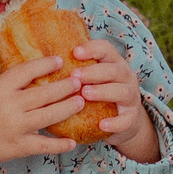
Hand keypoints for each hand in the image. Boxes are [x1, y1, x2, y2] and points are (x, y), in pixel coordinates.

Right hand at [0, 52, 89, 173]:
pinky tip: (72, 141)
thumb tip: (43, 71)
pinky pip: (44, 145)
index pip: (26, 71)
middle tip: (79, 81)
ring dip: (68, 108)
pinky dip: (59, 145)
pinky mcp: (19, 147)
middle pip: (44, 94)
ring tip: (81, 101)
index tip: (60, 61)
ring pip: (49, 116)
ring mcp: (15, 128)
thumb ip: (13, 84)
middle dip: (65, 87)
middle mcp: (8, 107)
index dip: (45, 65)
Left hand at [66, 39, 158, 161]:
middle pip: (113, 69)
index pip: (106, 49)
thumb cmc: (99, 97)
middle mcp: (125, 77)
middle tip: (74, 76)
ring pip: (121, 91)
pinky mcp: (131, 118)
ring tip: (84, 94)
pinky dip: (114, 122)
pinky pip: (125, 120)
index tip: (74, 52)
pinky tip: (101, 125)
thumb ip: (76, 73)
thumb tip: (41, 66)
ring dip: (103, 92)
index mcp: (113, 63)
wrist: (123, 122)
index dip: (92, 49)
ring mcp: (131, 97)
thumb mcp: (91, 80)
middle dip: (93, 72)